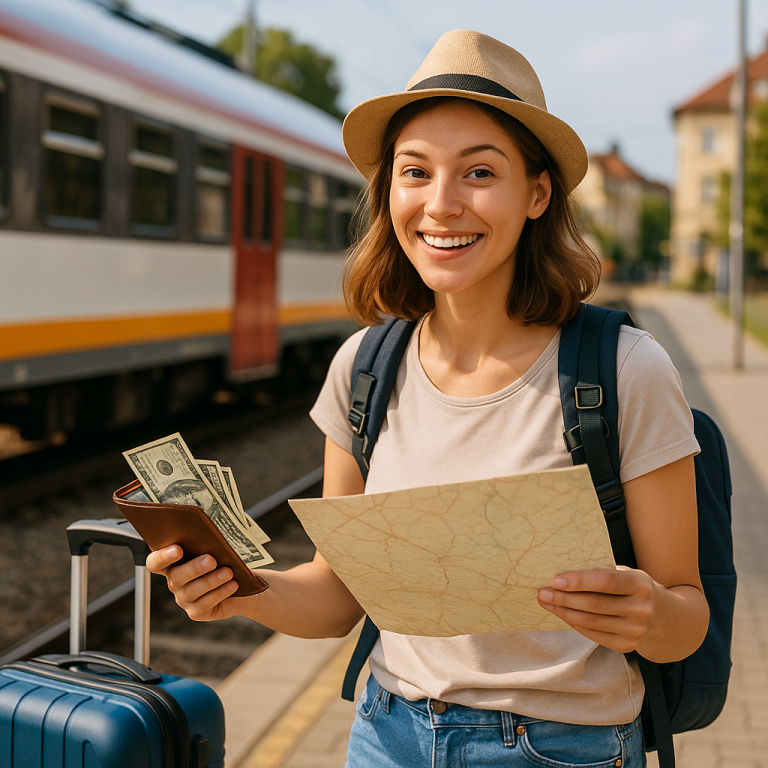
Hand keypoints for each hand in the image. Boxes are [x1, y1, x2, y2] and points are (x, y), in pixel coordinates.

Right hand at [146, 546, 240, 621]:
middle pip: (176, 576)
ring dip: (211, 580)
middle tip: (211, 560)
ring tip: (228, 572)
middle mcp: (175, 581)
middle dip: (194, 568)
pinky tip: (232, 585)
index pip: (155, 562)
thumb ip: (206, 542)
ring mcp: (184, 598)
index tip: (178, 549)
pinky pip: (205, 604)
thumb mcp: (215, 548)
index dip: (162, 557)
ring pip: (192, 591)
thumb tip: (210, 536)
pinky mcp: (196, 611)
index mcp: (172, 563)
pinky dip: (220, 593)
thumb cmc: (225, 559)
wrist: (241, 582)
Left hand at [537, 566, 656, 653]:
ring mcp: (635, 630)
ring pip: (591, 622)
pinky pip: (594, 635)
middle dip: (564, 598)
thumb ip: (604, 573)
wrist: (666, 618)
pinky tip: (562, 614)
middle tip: (542, 592)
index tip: (556, 580)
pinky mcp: (627, 646)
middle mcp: (641, 609)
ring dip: (564, 612)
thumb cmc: (635, 588)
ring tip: (546, 602)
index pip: (607, 582)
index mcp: (641, 584)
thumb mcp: (628, 575)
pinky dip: (574, 624)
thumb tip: (565, 571)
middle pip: (595, 604)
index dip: (580, 581)